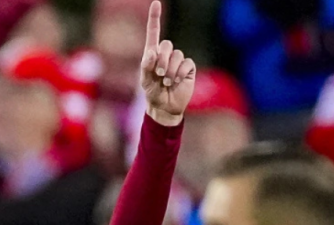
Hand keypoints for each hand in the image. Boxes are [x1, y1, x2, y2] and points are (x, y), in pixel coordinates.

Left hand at [140, 1, 195, 126]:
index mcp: (153, 54)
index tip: (156, 2)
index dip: (155, 18)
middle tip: (160, 74)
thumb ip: (146, 66)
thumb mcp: (144, 81)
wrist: (165, 106)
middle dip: (162, 60)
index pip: (154, 32)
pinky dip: (180, 73)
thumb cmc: (152, 93)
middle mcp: (166, 54)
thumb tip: (152, 52)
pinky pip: (186, 63)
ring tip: (167, 81)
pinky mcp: (188, 68)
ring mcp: (178, 60)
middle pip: (167, 44)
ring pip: (177, 55)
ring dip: (171, 70)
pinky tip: (176, 81)